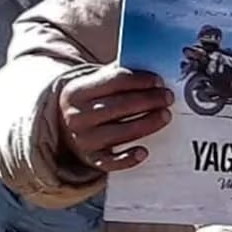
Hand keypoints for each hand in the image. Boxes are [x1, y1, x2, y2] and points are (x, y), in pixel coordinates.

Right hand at [57, 64, 172, 173]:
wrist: (64, 125)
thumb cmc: (91, 100)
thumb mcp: (95, 82)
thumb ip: (117, 74)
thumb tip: (151, 69)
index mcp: (77, 91)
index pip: (114, 81)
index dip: (140, 80)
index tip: (158, 81)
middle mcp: (78, 116)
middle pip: (119, 106)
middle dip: (148, 100)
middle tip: (167, 97)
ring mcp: (83, 139)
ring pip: (119, 132)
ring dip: (146, 123)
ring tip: (165, 115)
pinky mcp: (91, 158)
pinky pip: (110, 162)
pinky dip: (127, 159)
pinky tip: (143, 152)